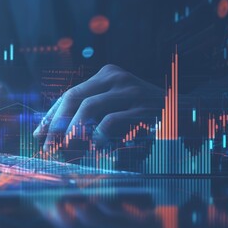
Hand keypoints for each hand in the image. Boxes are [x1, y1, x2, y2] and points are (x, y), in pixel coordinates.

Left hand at [33, 64, 162, 151]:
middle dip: (56, 125)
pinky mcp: (144, 108)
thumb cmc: (144, 114)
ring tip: (66, 152)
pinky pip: (112, 122)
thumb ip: (87, 115)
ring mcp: (131, 91)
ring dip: (73, 133)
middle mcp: (116, 78)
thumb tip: (49, 132)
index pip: (69, 95)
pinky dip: (100, 137)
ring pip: (88, 108)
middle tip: (47, 148)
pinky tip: (98, 149)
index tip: (39, 135)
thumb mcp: (115, 108)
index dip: (51, 116)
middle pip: (73, 98)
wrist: (187, 113)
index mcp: (106, 76)